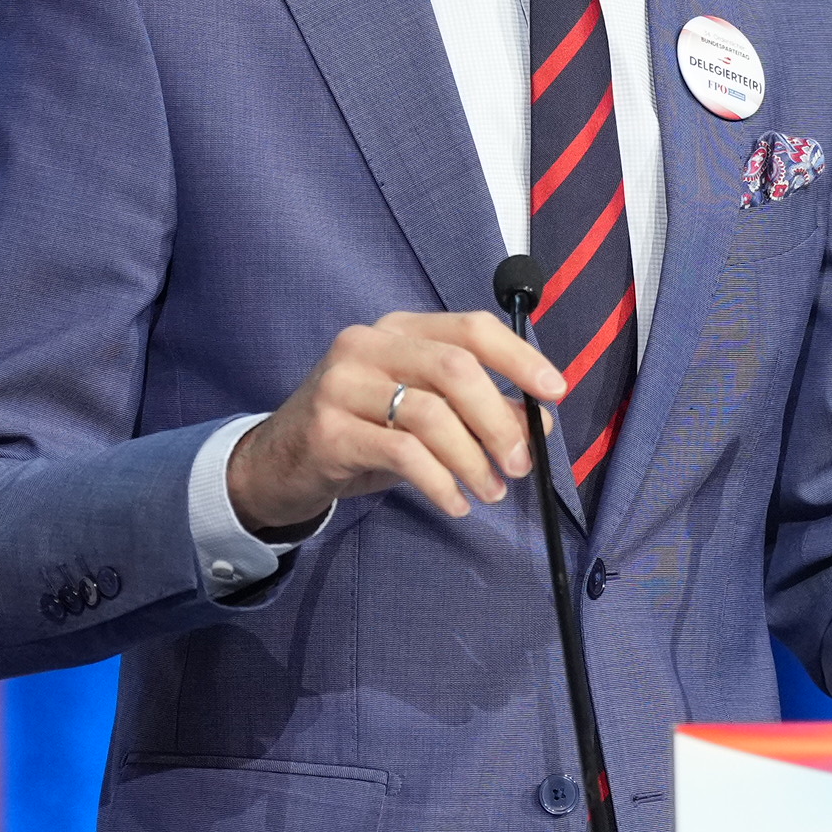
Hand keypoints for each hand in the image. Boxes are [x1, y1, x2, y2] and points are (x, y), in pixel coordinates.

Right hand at [227, 312, 571, 534]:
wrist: (276, 465)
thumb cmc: (358, 434)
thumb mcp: (419, 416)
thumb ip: (475, 411)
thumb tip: (536, 423)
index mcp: (398, 331)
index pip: (470, 328)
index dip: (520, 357)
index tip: (556, 391)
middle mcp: (368, 346)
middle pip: (455, 369)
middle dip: (499, 419)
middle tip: (521, 464)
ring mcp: (342, 384)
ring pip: (430, 414)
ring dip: (473, 460)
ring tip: (490, 492)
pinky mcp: (328, 429)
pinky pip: (402, 454)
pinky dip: (440, 483)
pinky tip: (454, 503)